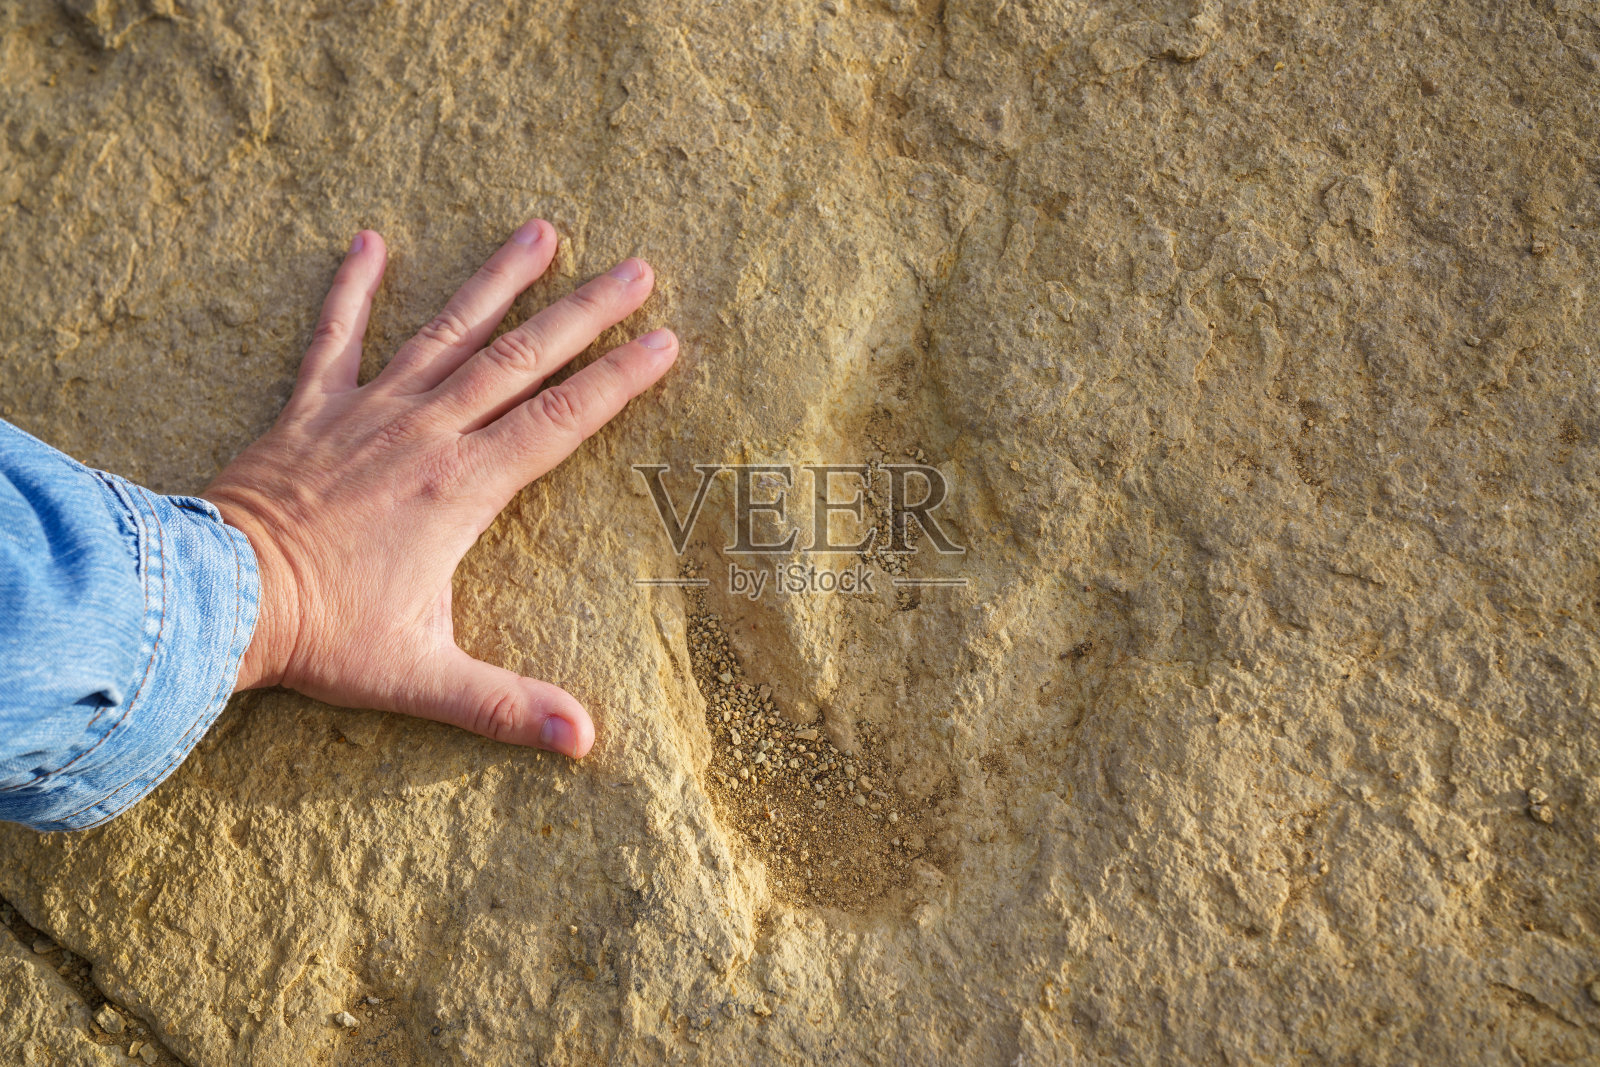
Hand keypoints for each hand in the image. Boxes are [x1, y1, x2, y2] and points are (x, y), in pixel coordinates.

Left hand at [203, 220, 675, 757]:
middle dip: (585, 312)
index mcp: (465, 488)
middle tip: (637, 267)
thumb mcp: (424, 676)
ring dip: (497, 280)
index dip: (620, 381)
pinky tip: (370, 240)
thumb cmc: (323, 636)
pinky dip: (352, 288)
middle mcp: (428, 434)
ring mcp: (368, 411)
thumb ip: (508, 706)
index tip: (666, 341)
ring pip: (447, 331)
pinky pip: (335, 335)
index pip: (562, 422)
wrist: (219, 597)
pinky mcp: (311, 408)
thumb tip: (587, 743)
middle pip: (522, 359)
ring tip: (541, 229)